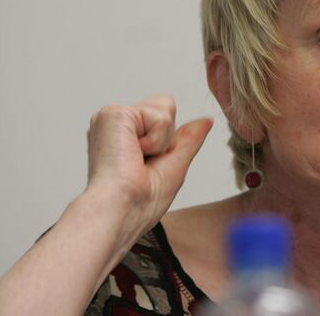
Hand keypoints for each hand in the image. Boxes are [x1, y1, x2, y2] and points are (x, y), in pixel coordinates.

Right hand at [85, 94, 211, 232]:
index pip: (162, 118)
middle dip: (166, 139)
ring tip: (136, 160)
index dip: (167, 143)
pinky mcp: (113, 113)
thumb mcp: (174, 166)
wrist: (121, 212)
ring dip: (161, 141)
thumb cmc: (139, 203)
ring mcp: (112, 117)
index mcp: (124, 136)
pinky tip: (133, 155)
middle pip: (166, 107)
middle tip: (142, 164)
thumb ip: (188, 140)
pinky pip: (160, 117)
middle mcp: (116, 124)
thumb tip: (206, 121)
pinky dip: (155, 141)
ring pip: (165, 108)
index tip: (145, 167)